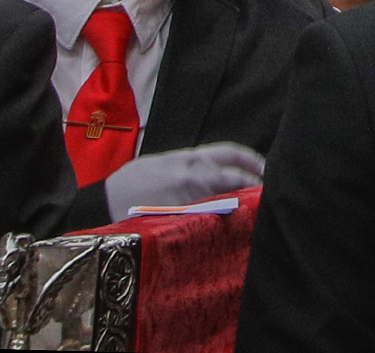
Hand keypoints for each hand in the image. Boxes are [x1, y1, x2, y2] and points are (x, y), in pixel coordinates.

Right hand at [104, 142, 265, 211]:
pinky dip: (223, 217)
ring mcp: (188, 197)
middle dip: (256, 180)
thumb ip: (190, 163)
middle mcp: (193, 174)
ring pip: (227, 196)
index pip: (231, 152)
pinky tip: (230, 222)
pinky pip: (209, 216)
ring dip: (243, 200)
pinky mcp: (181, 218)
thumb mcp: (163, 162)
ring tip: (256, 205)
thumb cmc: (132, 181)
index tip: (264, 165)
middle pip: (236, 175)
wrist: (105, 201)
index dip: (251, 159)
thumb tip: (213, 167)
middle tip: (269, 187)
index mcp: (189, 157)